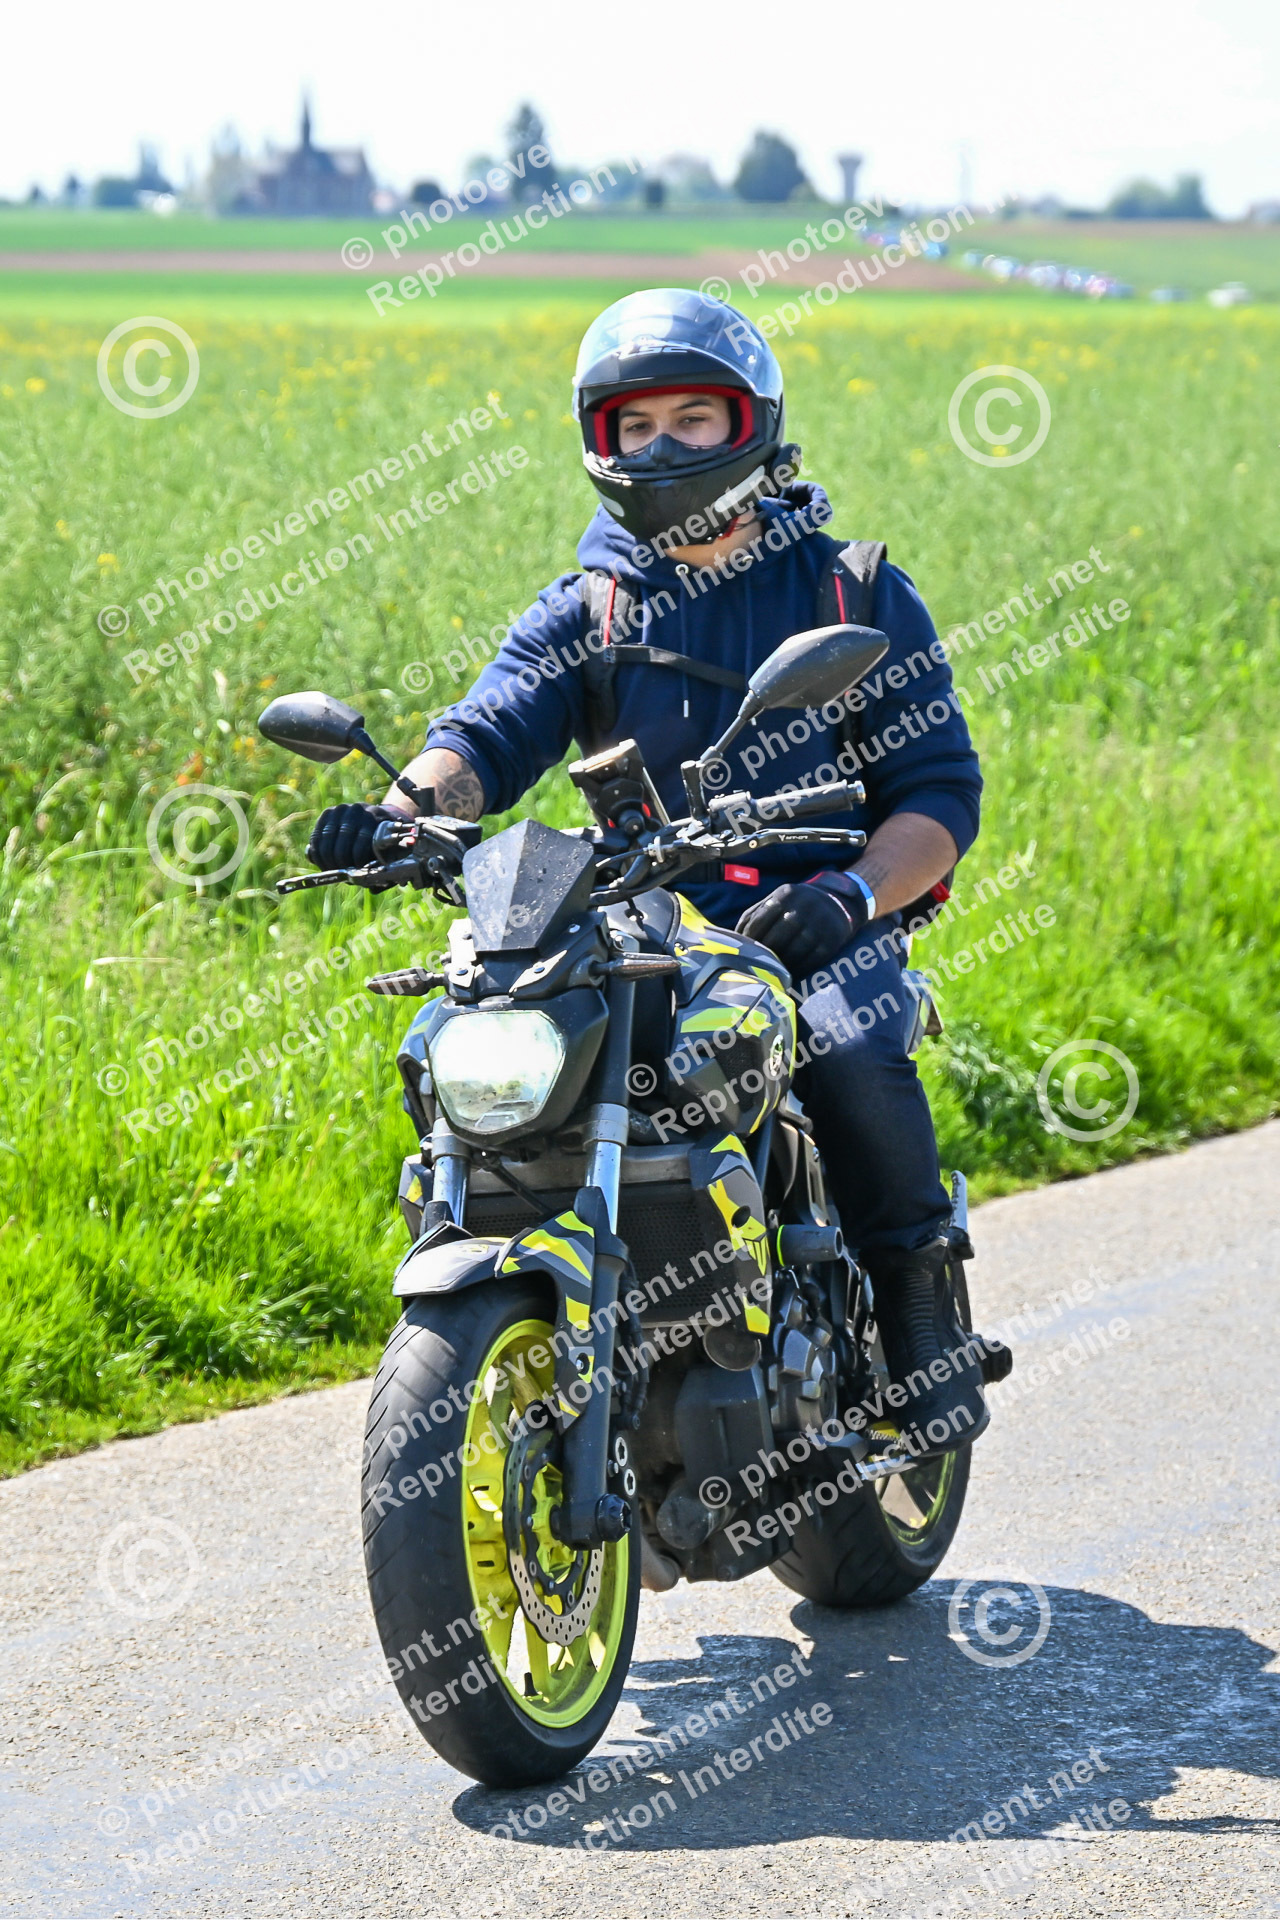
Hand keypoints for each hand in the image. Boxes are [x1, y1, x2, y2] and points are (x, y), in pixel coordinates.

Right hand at [306, 803, 406, 871]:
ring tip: (331, 870)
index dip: (356, 864)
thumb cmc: (385, 841)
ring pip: (325, 844)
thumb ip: (383, 867)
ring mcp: (341, 810)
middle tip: (341, 875)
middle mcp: (357, 811)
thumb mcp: (390, 850)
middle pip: (341, 847)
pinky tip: (322, 862)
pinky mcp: (328, 813)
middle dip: (339, 866)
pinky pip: (316, 838)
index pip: (361, 847)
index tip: (356, 874)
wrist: (378, 817)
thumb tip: (372, 887)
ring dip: (326, 862)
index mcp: (376, 820)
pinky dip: (317, 853)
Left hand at [735, 881, 861, 976]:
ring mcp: (818, 925)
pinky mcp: (831, 942)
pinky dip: (797, 970)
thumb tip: (732, 938)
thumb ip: (754, 915)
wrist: (837, 902)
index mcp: (784, 895)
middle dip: (763, 955)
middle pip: (775, 939)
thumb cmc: (797, 905)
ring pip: (793, 952)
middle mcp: (803, 908)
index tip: (743, 952)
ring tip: (770, 973)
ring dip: (780, 966)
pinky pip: (810, 961)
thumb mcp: (777, 900)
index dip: (749, 940)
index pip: (759, 922)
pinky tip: (788, 974)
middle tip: (755, 966)